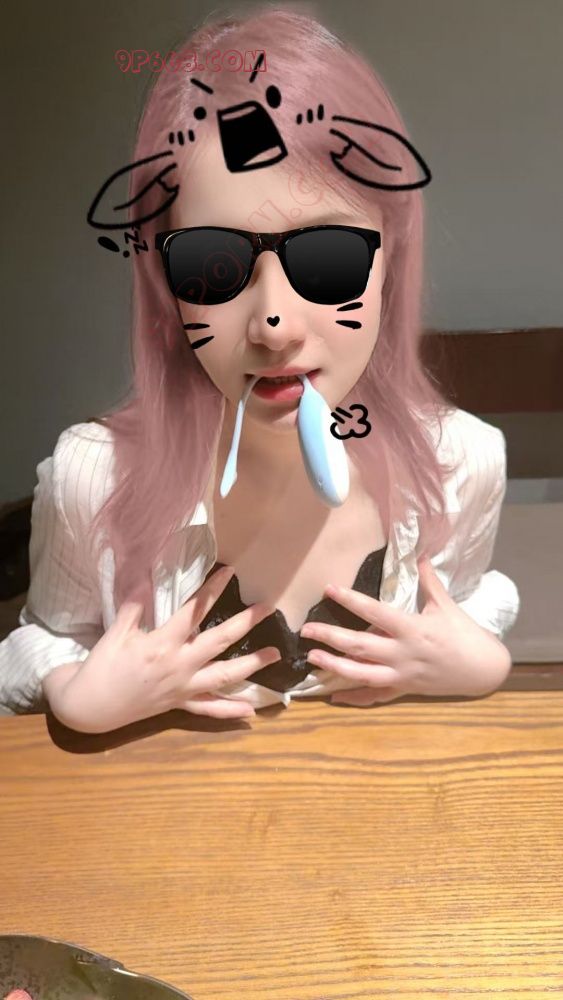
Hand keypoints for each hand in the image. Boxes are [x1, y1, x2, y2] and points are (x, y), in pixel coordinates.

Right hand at [44, 566, 280, 732]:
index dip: (212, 591)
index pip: (193, 613)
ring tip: (275, 655)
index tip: (230, 572)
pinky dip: (230, 711)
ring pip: (224, 677)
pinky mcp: (179, 705)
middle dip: (246, 624)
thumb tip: (145, 575)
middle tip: (268, 608)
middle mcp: (179, 667)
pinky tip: (250, 711)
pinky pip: (209, 710)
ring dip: (251, 666)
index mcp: (162, 645)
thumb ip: (135, 605)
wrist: (89, 707)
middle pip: (220, 642)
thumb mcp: (116, 632)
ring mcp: (182, 688)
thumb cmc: (102, 666)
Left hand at [299, 557, 511, 705]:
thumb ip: (429, 582)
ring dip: (335, 667)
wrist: (484, 670)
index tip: (329, 589)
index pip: (375, 612)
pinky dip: (355, 697)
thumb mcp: (447, 606)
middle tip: (305, 630)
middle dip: (331, 637)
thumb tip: (420, 556)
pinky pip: (376, 695)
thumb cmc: (466, 634)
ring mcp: (402, 674)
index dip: (350, 600)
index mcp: (413, 629)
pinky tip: (334, 697)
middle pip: (360, 646)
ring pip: (362, 674)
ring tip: (313, 658)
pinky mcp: (404, 688)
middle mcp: (403, 653)